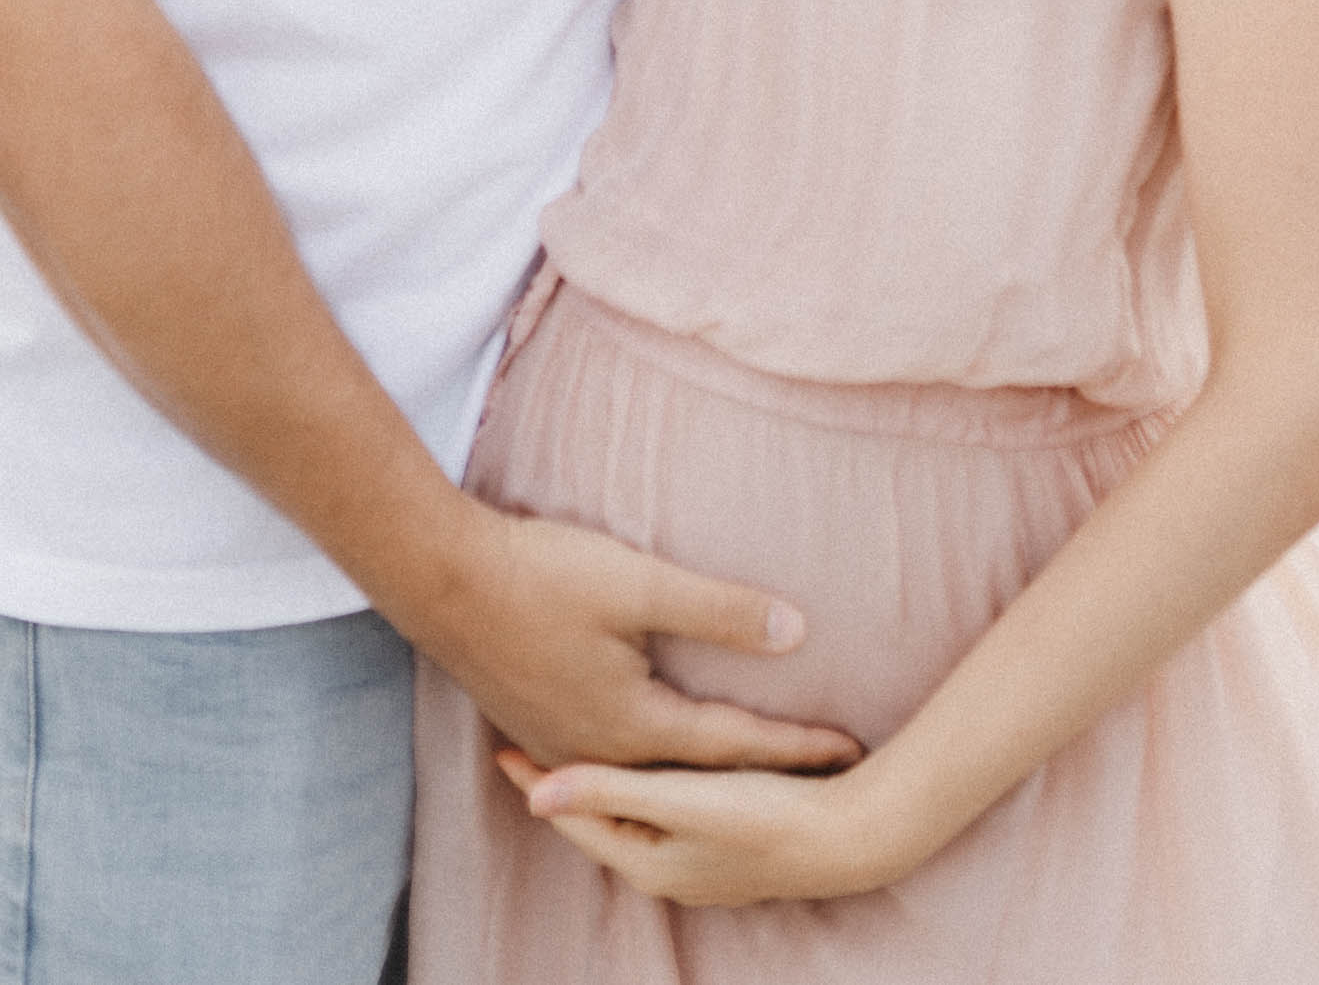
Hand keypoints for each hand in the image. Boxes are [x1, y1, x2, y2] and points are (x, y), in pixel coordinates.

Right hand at [424, 499, 862, 773]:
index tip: (850, 750)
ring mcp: (561, 739)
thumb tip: (797, 631)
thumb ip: (720, 611)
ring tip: (747, 768)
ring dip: (704, 768)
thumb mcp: (641, 583)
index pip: (734, 744)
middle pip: (695, 771)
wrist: (440, 575)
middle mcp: (599, 748)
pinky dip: (653, 758)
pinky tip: (656, 747)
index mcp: (632, 724)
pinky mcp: (535, 719)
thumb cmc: (542, 574)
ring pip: (651, 768)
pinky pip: (611, 755)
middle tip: (817, 769)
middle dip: (758, 769)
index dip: (796, 745)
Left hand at [496, 747, 904, 908]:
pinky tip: (648, 765)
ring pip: (631, 817)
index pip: (574, 817)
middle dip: (565, 786)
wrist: (851, 838)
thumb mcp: (681, 800)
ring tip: (576, 750)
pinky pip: (663, 812)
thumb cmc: (766, 818)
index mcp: (647, 860)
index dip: (538, 782)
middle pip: (598, 820)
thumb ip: (610, 791)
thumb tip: (534, 794)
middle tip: (527, 745)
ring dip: (603, 786)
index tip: (501, 747)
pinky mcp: (727, 840)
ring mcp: (699, 860)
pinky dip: (640, 787)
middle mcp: (666, 868)